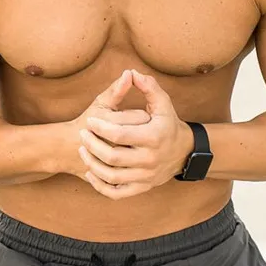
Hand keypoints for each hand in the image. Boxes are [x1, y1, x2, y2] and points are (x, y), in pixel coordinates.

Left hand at [78, 69, 192, 199]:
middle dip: (92, 145)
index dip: (100, 128)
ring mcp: (145, 176)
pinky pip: (116, 192)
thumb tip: (131, 73)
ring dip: (92, 164)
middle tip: (82, 135)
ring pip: (111, 176)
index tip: (90, 121)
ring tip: (83, 150)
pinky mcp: (142, 187)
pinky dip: (100, 186)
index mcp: (154, 137)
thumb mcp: (163, 104)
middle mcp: (150, 159)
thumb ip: (148, 87)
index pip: (120, 134)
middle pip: (112, 157)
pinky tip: (91, 172)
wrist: (183, 152)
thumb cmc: (168, 124)